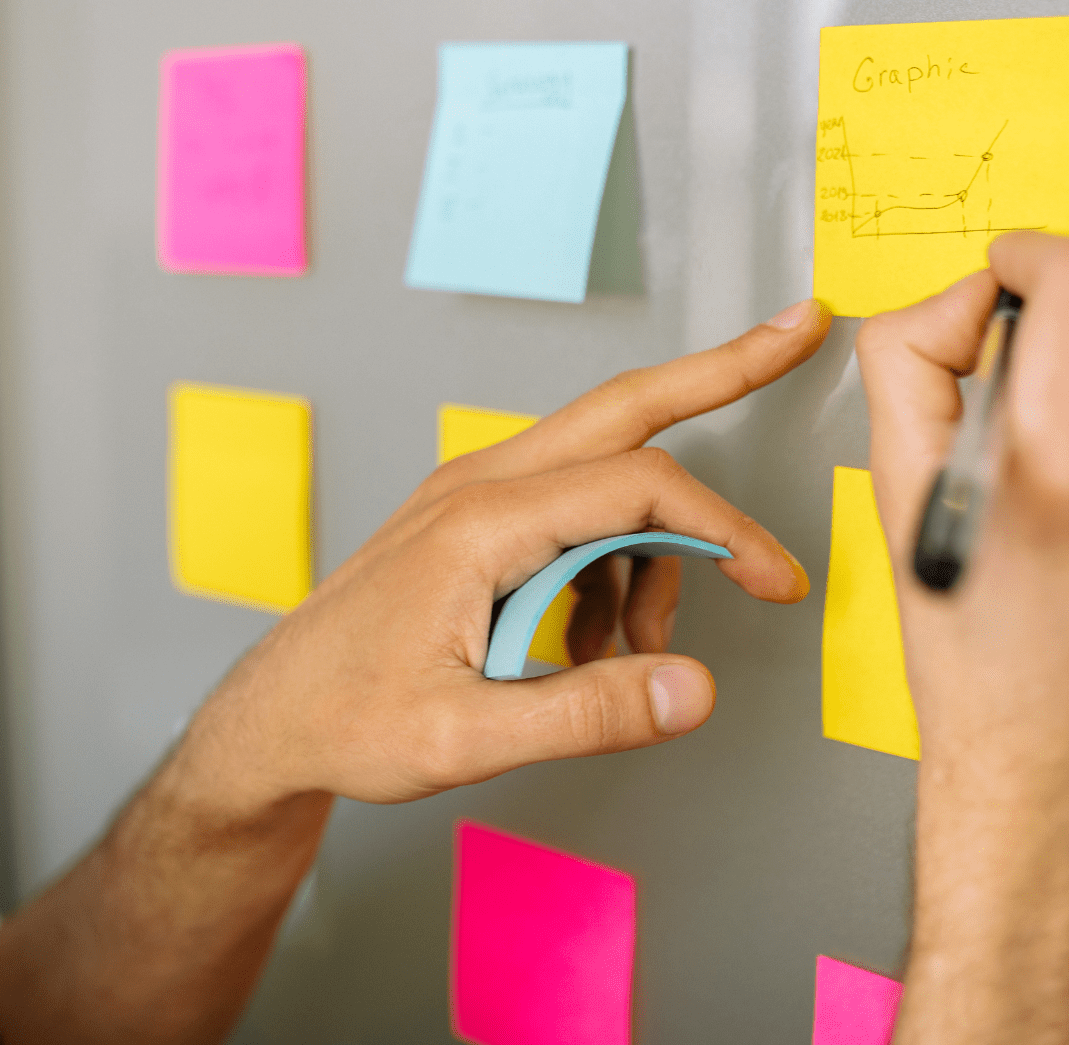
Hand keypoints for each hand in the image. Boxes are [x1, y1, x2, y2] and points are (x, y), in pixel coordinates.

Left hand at [0, 299, 830, 1044]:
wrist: (273, 717)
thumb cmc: (348, 719)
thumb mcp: (466, 738)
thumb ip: (588, 714)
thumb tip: (694, 689)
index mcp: (481, 523)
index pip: (637, 488)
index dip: (723, 529)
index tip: (775, 581)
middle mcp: (478, 486)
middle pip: (623, 408)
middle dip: (717, 371)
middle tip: (795, 331)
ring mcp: (470, 494)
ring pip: (602, 469)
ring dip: (651, 545)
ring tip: (636, 654)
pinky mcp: (469, 518)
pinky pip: (570, 512)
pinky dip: (608, 566)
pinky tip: (591, 647)